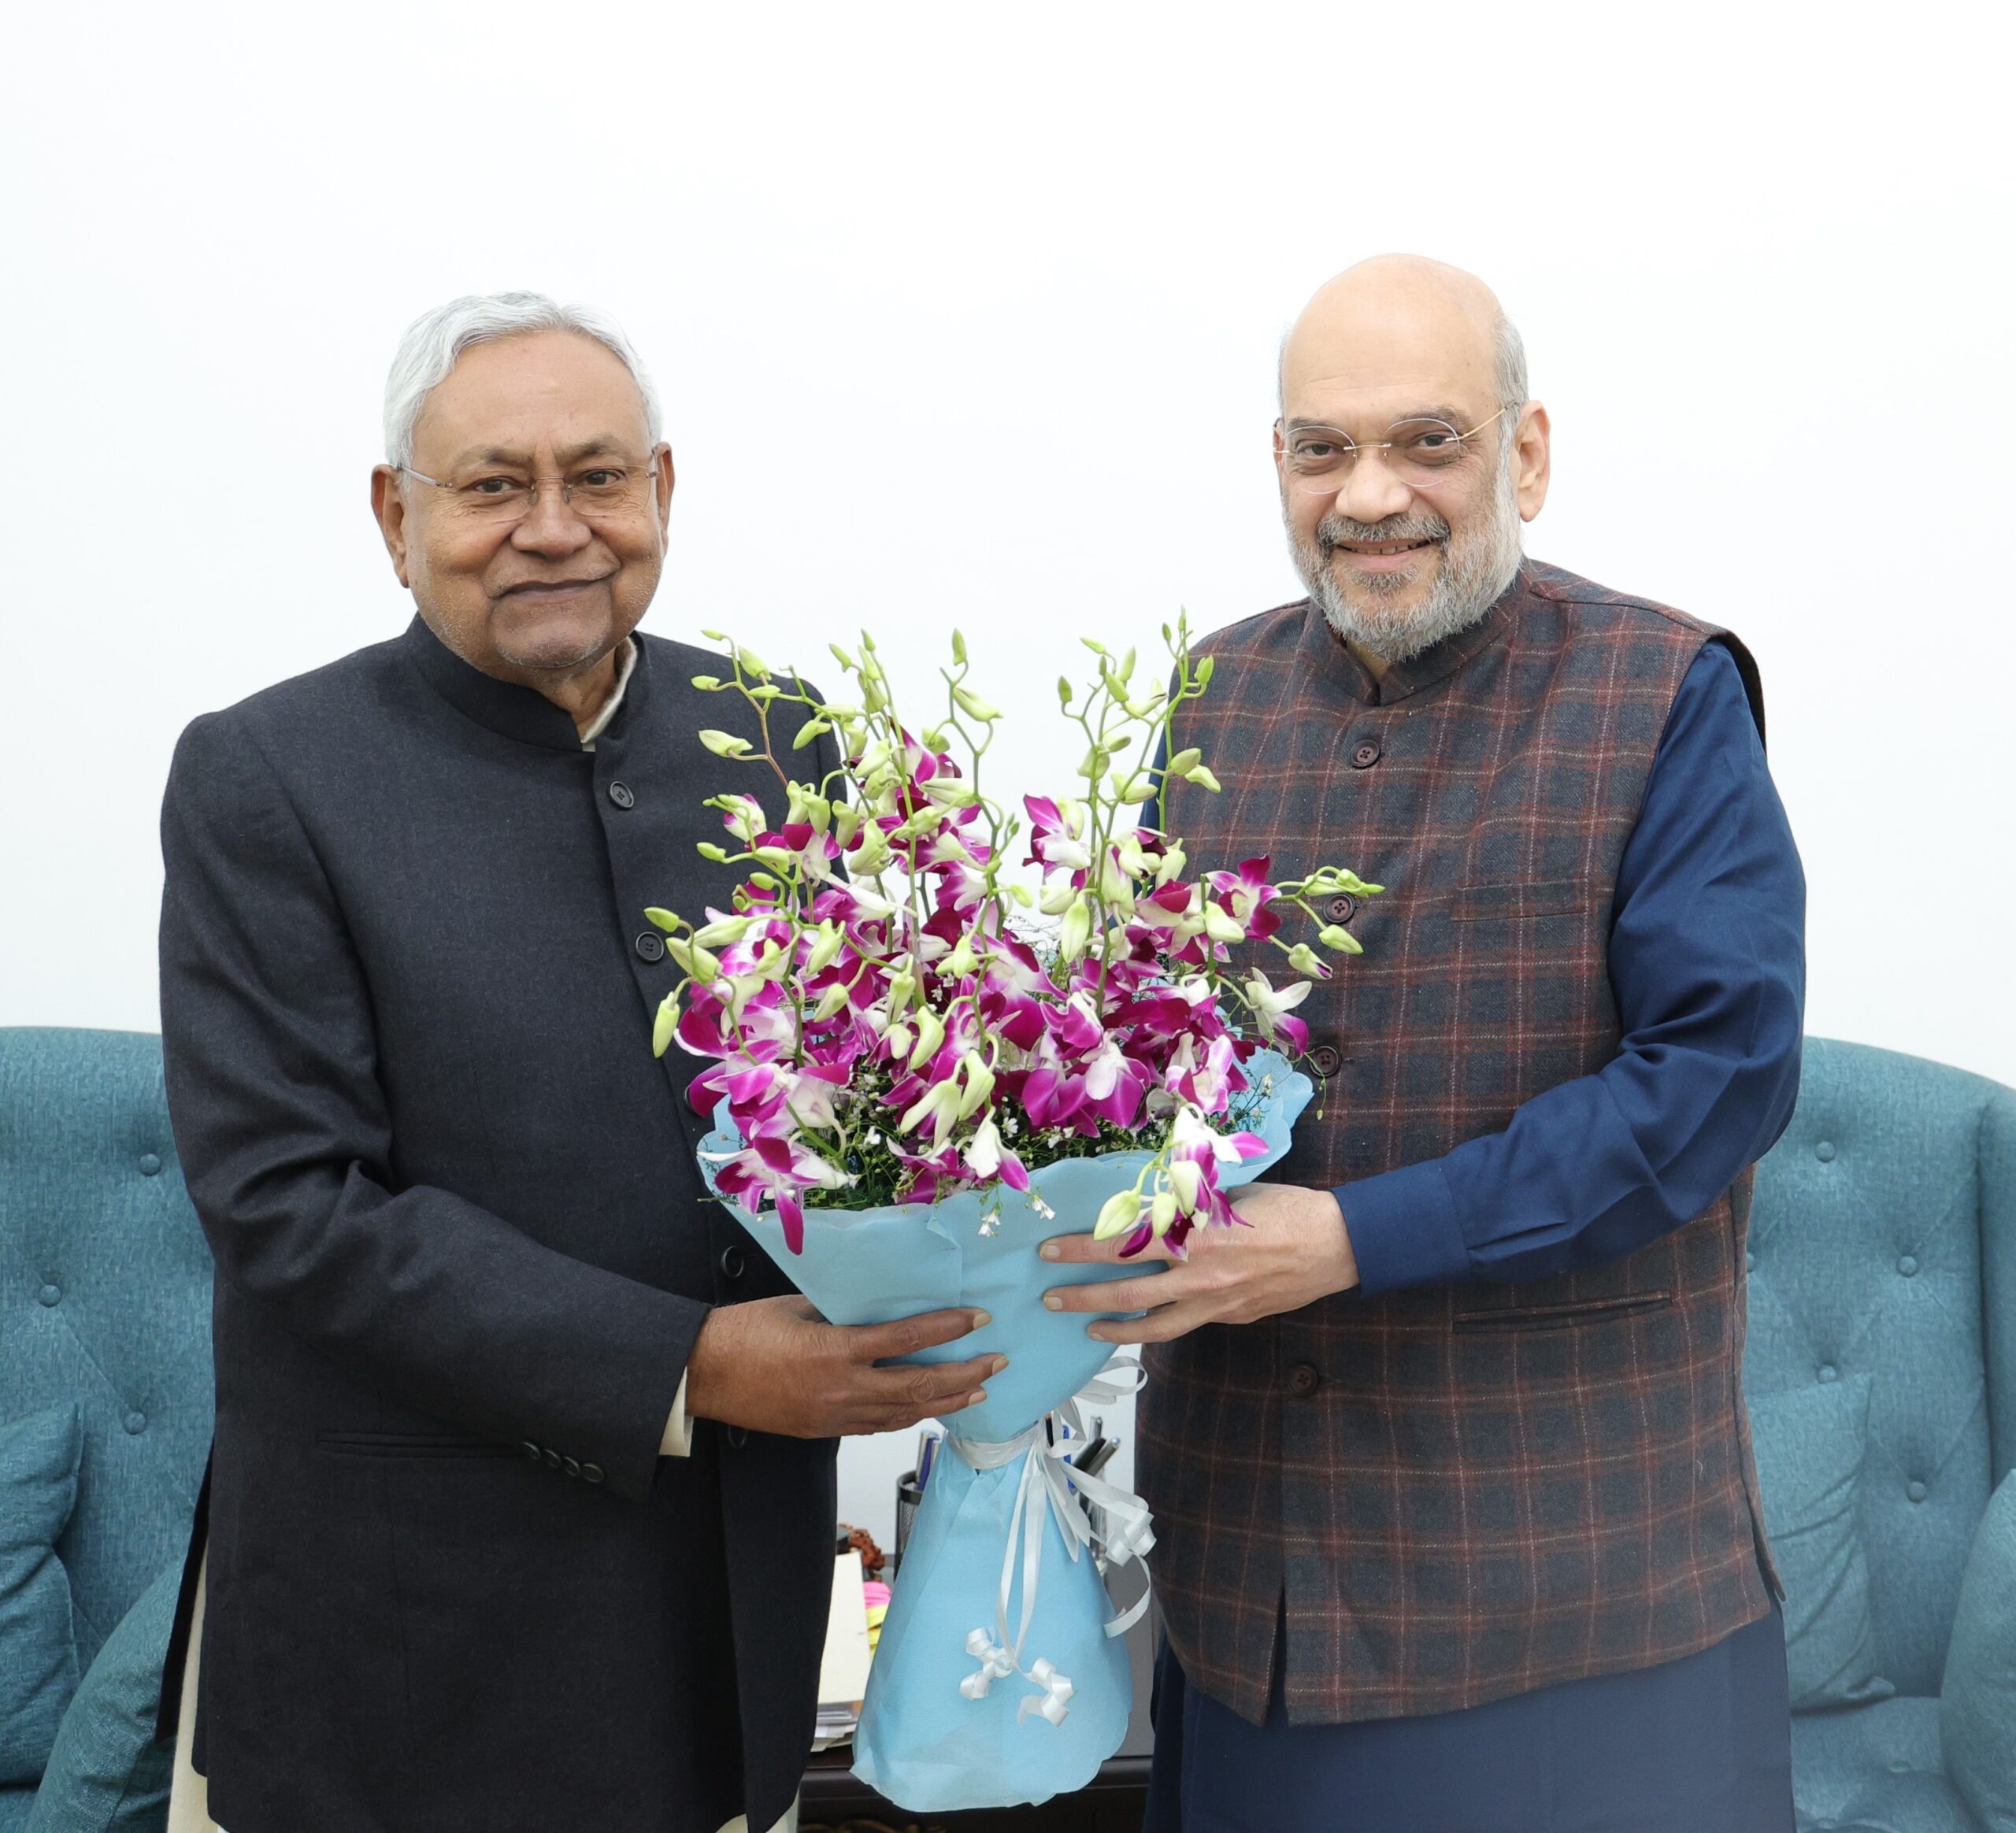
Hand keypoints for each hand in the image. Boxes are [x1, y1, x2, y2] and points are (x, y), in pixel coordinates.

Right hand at [684, 1295, 1004, 1437]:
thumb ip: (843, 1310)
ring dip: (947, 1402)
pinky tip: (929, 1409)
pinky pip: (878, 1426)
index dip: (948, 1329)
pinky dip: (910, 1417)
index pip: (908, 1339)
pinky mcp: (825, 1431)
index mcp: (837, 1350)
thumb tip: (880, 1303)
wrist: (704, 1375)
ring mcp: (835, 1415)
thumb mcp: (799, 1307)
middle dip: (964, 1374)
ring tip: (979, 1390)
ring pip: (905, 1414)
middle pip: (919, 1387)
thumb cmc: (745, 1332)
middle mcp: (843, 1388)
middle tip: (997, 1362)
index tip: (978, 1319)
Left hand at [1039, 1183, 1359, 1344]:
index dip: (1082, 1248)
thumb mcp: (1230, 1196)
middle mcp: (1198, 1273)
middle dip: (1082, 1295)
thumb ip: (1191, 1209)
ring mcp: (1215, 1302)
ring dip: (1112, 1326)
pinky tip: (1139, 1328)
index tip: (1051, 1250)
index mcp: (1194, 1234)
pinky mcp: (1230, 1318)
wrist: (1336, 1245)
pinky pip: (1184, 1326)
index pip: (1123, 1243)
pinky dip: (1156, 1328)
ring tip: (1085, 1327)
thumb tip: (1159, 1210)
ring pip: (1151, 1324)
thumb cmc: (1286, 1209)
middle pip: (1126, 1291)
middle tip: (1051, 1296)